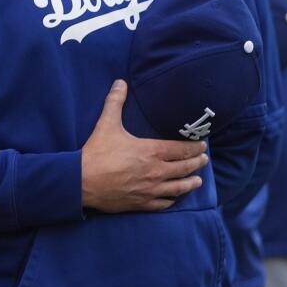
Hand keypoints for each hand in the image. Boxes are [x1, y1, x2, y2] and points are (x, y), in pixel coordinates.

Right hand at [80, 80, 208, 212]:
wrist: (82, 181)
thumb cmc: (97, 153)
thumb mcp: (106, 124)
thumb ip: (115, 102)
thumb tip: (120, 83)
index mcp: (152, 152)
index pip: (182, 149)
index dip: (195, 147)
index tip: (202, 145)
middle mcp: (157, 172)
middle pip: (185, 168)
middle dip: (197, 162)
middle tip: (204, 159)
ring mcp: (151, 189)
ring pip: (179, 188)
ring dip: (191, 183)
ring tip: (198, 181)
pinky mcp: (142, 203)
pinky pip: (164, 204)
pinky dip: (172, 200)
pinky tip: (174, 198)